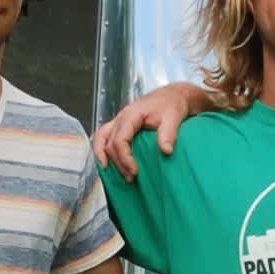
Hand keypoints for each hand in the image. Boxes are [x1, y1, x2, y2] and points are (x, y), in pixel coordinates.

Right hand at [94, 81, 208, 179]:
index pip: (120, 140)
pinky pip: (105, 137)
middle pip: (109, 143)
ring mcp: (119, 120)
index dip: (124, 158)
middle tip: (130, 177)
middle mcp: (121, 117)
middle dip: (117, 162)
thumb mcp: (173, 117)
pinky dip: (103, 149)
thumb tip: (166, 151)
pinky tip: (109, 162)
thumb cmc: (172, 104)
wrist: (173, 95)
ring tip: (110, 172)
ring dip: (103, 156)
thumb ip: (168, 133)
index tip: (135, 171)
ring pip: (101, 138)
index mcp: (131, 115)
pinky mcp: (121, 125)